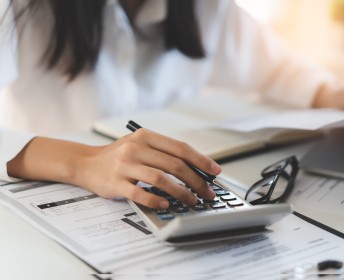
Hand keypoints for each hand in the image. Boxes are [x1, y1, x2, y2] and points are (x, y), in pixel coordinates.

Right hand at [77, 129, 219, 208]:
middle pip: (174, 164)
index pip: (180, 148)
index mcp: (146, 136)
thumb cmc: (118, 155)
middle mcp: (136, 148)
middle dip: (196, 180)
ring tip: (191, 200)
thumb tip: (195, 168)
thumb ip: (163, 152)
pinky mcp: (115, 183)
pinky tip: (165, 204)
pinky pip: (139, 193)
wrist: (86, 163)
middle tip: (206, 192)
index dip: (201, 160)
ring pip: (160, 178)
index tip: (215, 172)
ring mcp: (125, 165)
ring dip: (180, 192)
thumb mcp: (140, 145)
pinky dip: (155, 199)